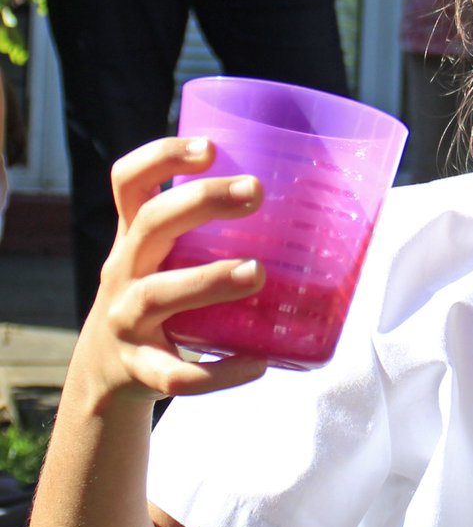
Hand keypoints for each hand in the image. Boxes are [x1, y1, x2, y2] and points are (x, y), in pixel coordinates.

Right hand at [78, 138, 268, 405]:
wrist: (105, 378)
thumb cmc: (159, 301)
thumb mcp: (166, 260)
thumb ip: (211, 235)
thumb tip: (313, 207)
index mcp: (134, 239)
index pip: (129, 183)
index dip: (161, 158)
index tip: (210, 147)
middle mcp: (124, 273)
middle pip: (150, 225)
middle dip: (199, 201)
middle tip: (256, 190)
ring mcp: (126, 323)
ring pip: (157, 295)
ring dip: (208, 281)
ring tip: (257, 272)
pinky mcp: (140, 371)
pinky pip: (178, 375)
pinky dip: (219, 372)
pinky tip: (258, 363)